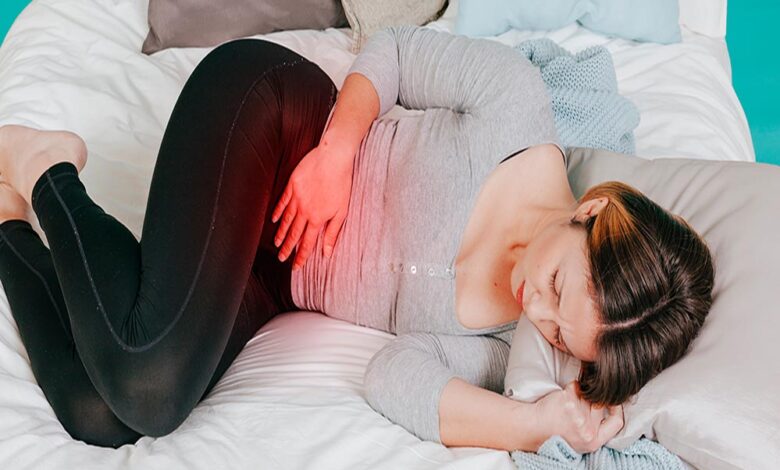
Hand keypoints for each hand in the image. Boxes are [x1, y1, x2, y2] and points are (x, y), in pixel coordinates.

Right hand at [271, 144, 353, 269]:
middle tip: (281, 258)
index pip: (306, 243)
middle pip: (293, 234)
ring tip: (276, 243)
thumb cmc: (341, 184)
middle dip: (287, 248)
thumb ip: (332, 233)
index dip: (300, 256)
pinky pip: (282, 202)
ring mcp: (296, 198)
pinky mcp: (292, 186)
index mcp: (317, 219)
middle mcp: (304, 211)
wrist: (332, 159)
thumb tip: (326, 252)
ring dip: (281, 233)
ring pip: (286, 219)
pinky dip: (277, 211)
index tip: (295, 267)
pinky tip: (274, 219)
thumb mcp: (341, 211)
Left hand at [532, 380, 623, 453]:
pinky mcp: (568, 403)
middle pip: (599, 405)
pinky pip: (575, 386)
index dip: (617, 409)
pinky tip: (561, 397)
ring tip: (565, 404)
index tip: (612, 400)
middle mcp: (588, 431)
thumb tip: (609, 400)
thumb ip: (595, 425)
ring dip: (578, 394)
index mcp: (594, 440)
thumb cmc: (554, 431)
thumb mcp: (580, 437)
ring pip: (588, 395)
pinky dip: (569, 387)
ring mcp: (578, 416)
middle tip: (577, 403)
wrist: (531, 428)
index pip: (617, 422)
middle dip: (589, 400)